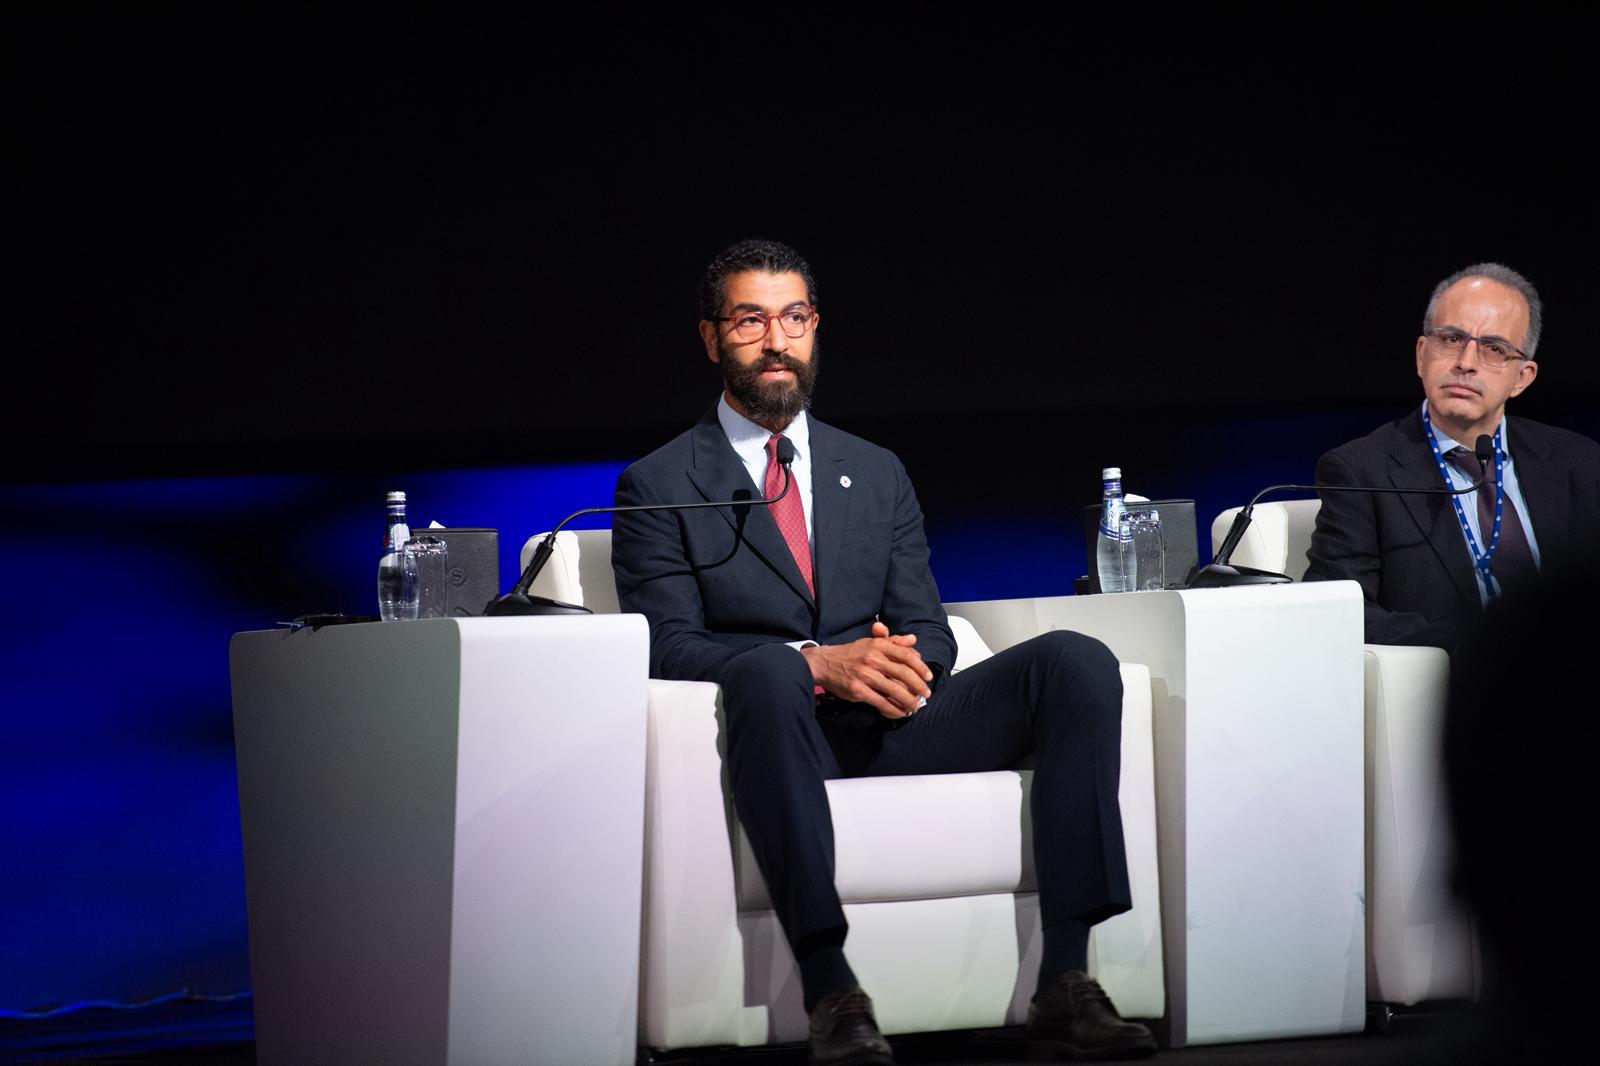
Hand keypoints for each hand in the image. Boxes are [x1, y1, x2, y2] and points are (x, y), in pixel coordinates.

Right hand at [802, 622, 932, 718]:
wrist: (824, 663)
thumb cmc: (850, 653)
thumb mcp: (870, 642)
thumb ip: (893, 642)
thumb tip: (913, 640)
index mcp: (878, 645)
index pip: (906, 655)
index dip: (921, 667)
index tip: (929, 677)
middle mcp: (873, 658)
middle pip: (904, 673)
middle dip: (919, 686)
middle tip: (926, 694)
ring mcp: (865, 675)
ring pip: (895, 690)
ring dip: (909, 701)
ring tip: (915, 706)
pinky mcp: (858, 690)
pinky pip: (881, 702)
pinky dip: (893, 710)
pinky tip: (900, 713)